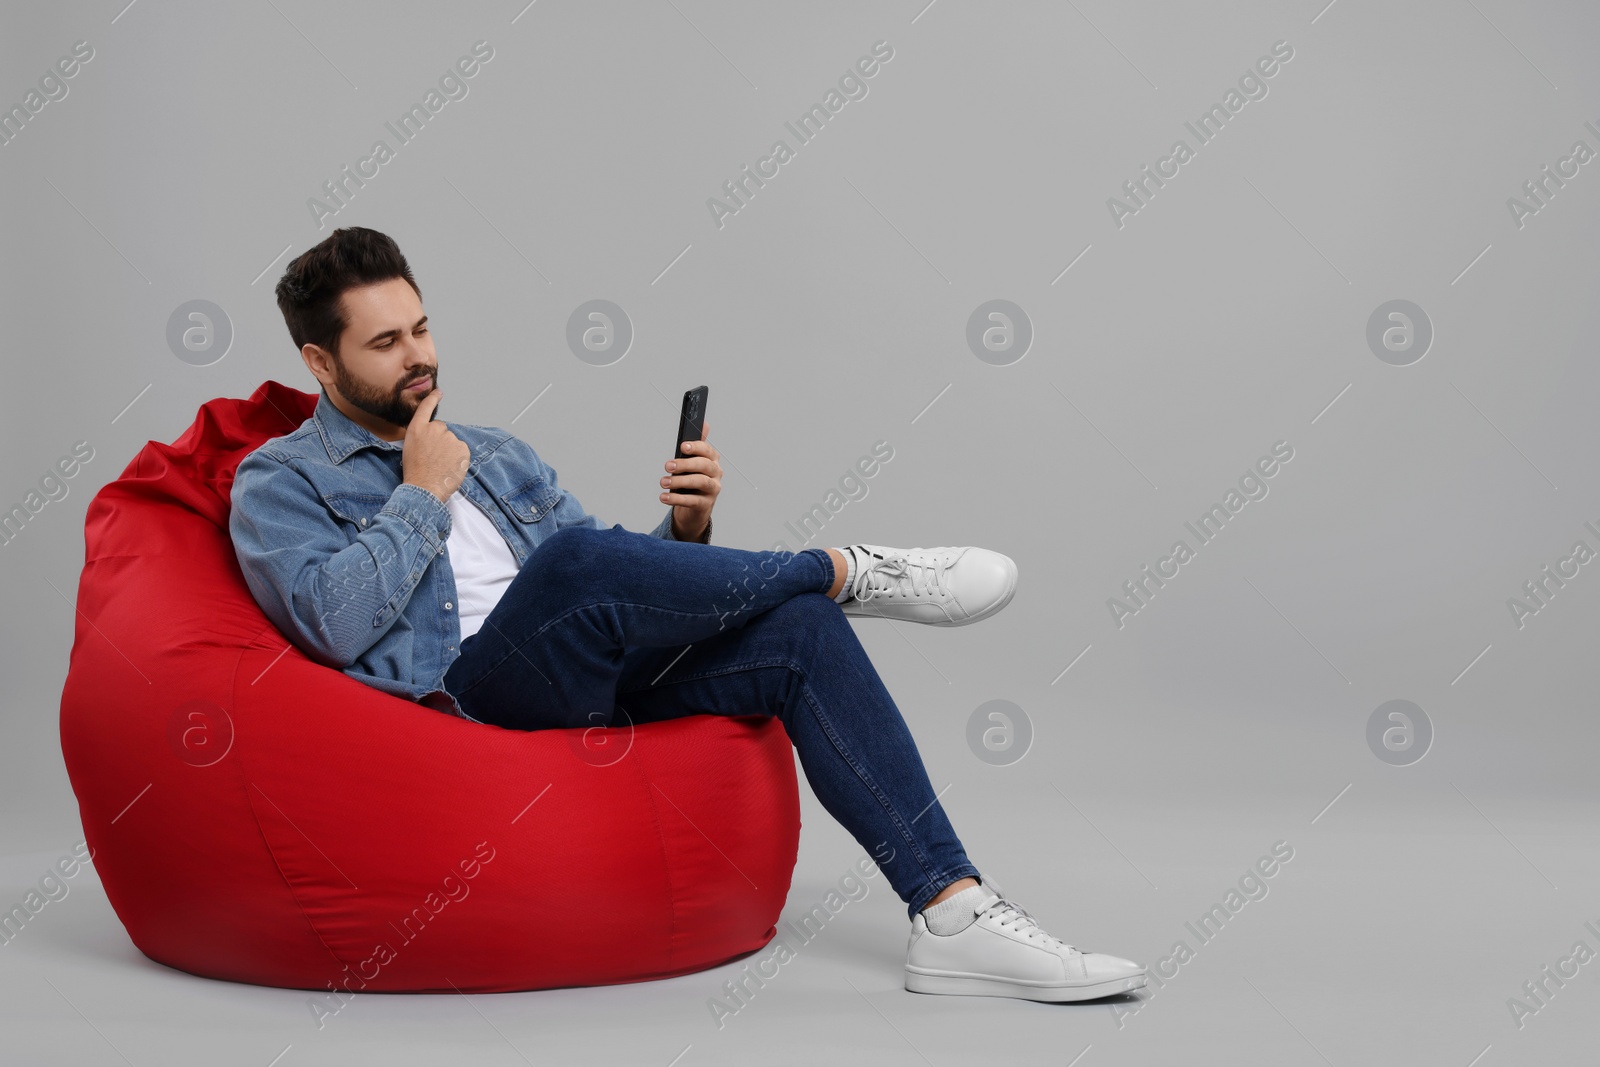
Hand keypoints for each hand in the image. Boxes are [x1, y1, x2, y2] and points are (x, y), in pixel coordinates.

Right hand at [402, 389, 469, 502]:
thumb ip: (422, 437)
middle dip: (440, 440)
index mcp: (417, 429)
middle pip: (442, 429)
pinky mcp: (462, 447)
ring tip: (440, 465)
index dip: (433, 398)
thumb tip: (433, 438)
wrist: (424, 487)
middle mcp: (434, 429)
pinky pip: (462, 450)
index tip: (439, 392)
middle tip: (434, 457)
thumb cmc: (415, 472)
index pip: (426, 408)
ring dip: (449, 450)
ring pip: (452, 441)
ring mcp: (449, 437)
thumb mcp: (410, 448)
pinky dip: (459, 458)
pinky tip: (449, 467)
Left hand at [662, 420, 720, 540]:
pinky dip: (677, 499)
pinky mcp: (706, 504)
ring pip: (700, 482)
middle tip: (667, 466)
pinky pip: (693, 501)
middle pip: (704, 466)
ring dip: (680, 481)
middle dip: (685, 464)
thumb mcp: (692, 462)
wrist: (694, 508)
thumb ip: (696, 446)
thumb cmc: (692, 480)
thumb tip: (705, 424)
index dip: (695, 447)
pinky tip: (664, 497)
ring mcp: (713, 490)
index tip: (682, 446)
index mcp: (713, 460)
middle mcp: (716, 473)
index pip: (707, 451)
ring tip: (663, 482)